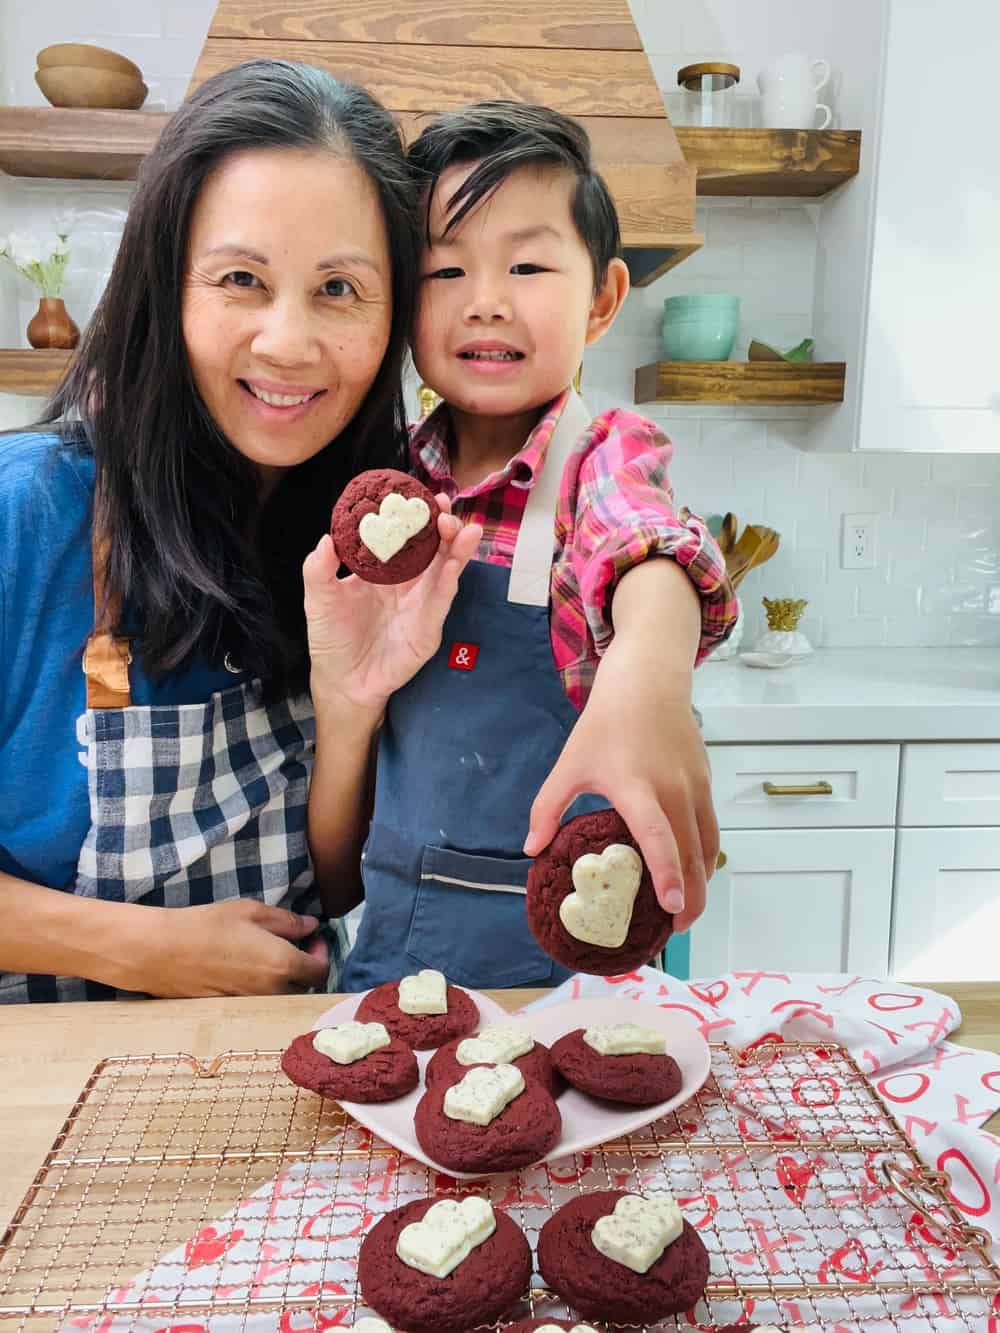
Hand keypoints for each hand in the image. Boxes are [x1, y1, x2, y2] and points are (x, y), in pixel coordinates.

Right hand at [121, 900, 329, 996]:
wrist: (161, 953)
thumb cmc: (207, 926)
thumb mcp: (251, 912)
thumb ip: (286, 922)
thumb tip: (310, 926)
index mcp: (282, 965)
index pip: (321, 971)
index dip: (321, 953)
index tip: (310, 938)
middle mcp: (272, 992)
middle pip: (304, 988)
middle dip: (304, 968)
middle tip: (292, 946)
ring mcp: (252, 1006)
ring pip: (282, 998)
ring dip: (285, 981)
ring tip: (267, 958)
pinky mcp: (232, 1011)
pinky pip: (260, 1004)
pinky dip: (262, 991)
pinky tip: (245, 971)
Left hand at [303, 497, 481, 712]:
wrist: (342, 682)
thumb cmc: (331, 640)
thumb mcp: (319, 600)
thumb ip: (319, 570)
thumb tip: (326, 538)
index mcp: (383, 572)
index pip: (403, 538)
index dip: (413, 517)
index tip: (417, 495)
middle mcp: (408, 584)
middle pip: (432, 549)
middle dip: (442, 526)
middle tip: (444, 506)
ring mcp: (422, 605)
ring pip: (445, 570)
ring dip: (456, 548)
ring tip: (464, 528)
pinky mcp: (429, 628)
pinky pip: (442, 599)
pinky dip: (451, 579)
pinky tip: (457, 562)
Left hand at [523, 651, 717, 933]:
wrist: (648, 683)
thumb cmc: (606, 723)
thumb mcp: (570, 764)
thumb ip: (548, 808)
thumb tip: (530, 850)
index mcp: (636, 786)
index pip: (656, 836)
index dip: (665, 873)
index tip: (671, 906)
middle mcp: (673, 789)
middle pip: (691, 853)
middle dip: (690, 897)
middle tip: (676, 931)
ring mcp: (695, 786)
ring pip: (707, 846)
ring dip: (702, 881)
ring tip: (686, 911)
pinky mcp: (705, 782)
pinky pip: (710, 829)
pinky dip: (705, 856)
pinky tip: (693, 873)